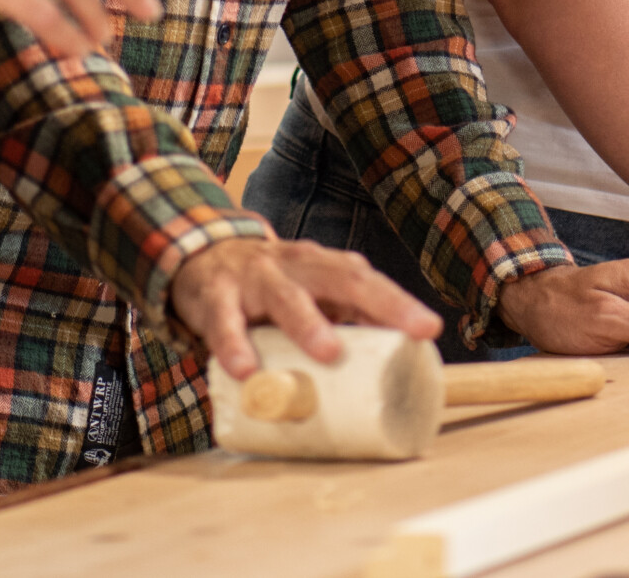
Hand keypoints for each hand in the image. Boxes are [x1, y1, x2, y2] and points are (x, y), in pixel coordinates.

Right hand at [172, 237, 440, 376]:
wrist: (200, 255)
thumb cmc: (270, 286)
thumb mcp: (307, 294)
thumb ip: (339, 323)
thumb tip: (383, 373)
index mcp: (323, 268)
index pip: (367, 280)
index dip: (399, 303)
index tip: (429, 328)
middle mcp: (296, 265)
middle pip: (343, 277)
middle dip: (380, 303)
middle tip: (409, 332)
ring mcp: (256, 278)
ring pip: (286, 296)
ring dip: (309, 323)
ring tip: (329, 352)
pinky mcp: (216, 296)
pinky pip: (225, 321)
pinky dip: (235, 344)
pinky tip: (246, 370)